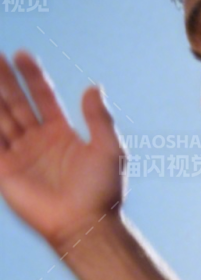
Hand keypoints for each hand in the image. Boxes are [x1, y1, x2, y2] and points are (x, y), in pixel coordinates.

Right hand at [0, 53, 125, 250]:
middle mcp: (39, 142)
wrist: (86, 225)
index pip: (43, 97)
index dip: (33, 76)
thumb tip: (94, 87)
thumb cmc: (102, 192)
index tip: (23, 54)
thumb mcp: (110, 150)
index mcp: (62, 135)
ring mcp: (20, 155)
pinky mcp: (4, 170)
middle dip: (4, 79)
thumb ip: (99, 118)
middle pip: (16, 102)